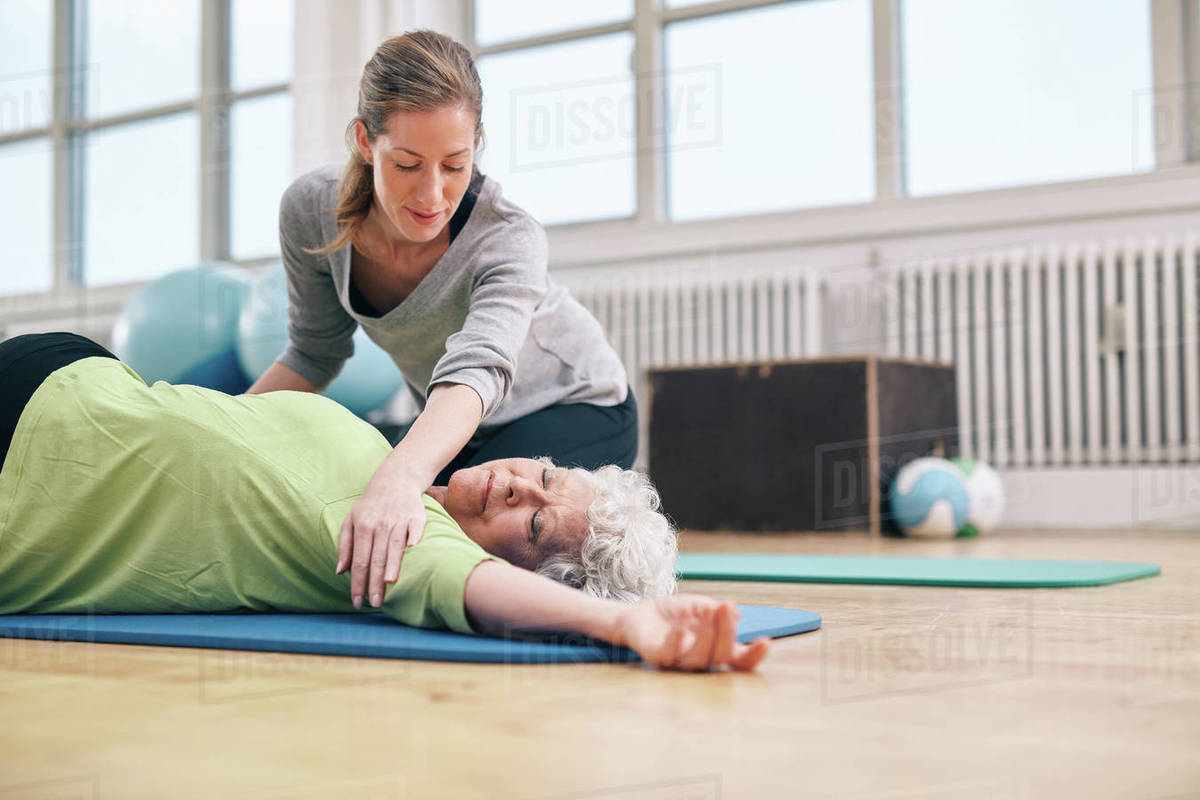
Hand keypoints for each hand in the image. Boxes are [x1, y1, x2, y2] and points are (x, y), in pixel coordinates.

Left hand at [336, 468, 425, 608]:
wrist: (396, 478)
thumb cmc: (370, 504)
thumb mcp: (351, 520)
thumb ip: (344, 546)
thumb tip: (340, 572)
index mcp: (362, 527)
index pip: (359, 561)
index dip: (357, 583)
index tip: (358, 602)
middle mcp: (379, 524)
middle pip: (375, 559)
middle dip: (374, 584)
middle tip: (375, 604)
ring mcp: (398, 520)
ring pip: (394, 548)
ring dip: (391, 567)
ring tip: (388, 587)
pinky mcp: (416, 517)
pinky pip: (415, 531)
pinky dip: (414, 540)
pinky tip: (413, 553)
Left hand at [614, 595, 769, 670]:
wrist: (639, 615)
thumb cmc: (673, 614)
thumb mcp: (698, 606)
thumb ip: (715, 611)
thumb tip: (735, 615)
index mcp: (716, 649)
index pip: (739, 660)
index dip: (754, 656)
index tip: (765, 642)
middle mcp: (701, 660)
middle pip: (721, 656)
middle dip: (726, 631)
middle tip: (727, 606)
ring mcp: (679, 662)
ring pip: (699, 659)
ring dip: (706, 633)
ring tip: (709, 609)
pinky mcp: (658, 659)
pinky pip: (669, 655)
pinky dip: (677, 638)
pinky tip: (683, 622)